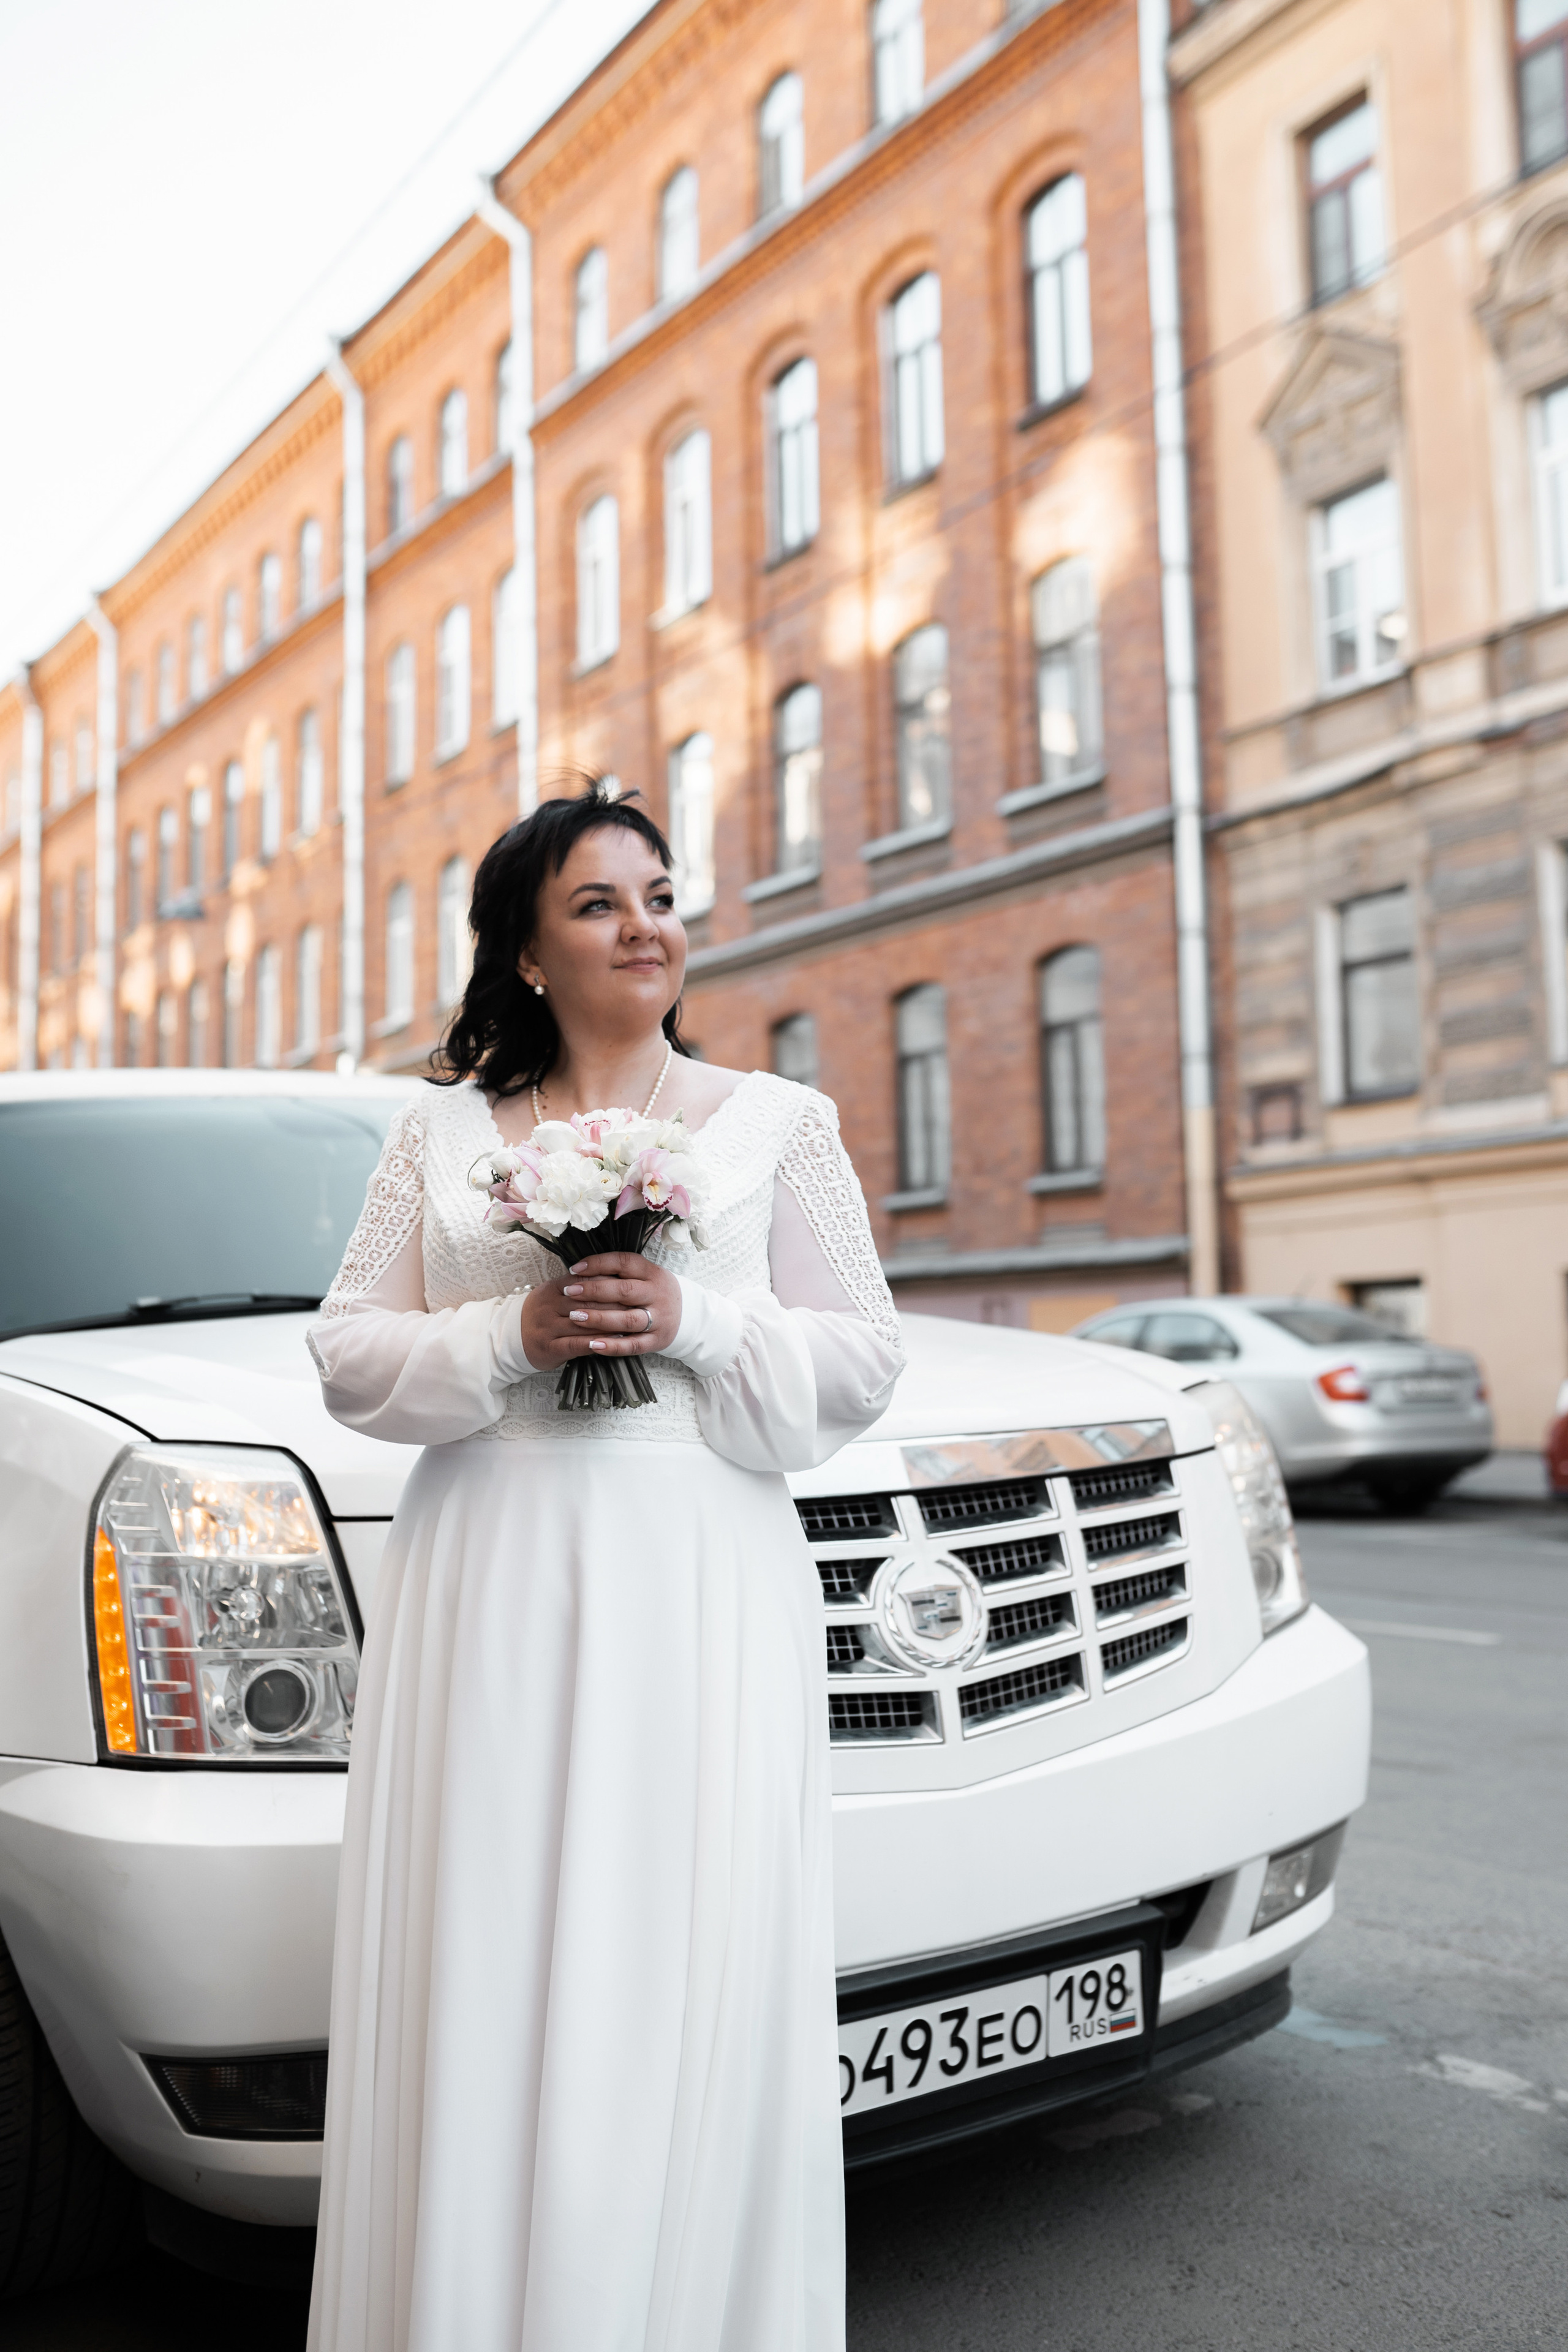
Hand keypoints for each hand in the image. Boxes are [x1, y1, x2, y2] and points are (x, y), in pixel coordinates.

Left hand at [517, 1252, 682, 1370]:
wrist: (688, 1314)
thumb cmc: (653, 1292)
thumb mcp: (644, 1275)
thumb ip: (618, 1272)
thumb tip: (580, 1270)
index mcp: (652, 1272)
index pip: (624, 1262)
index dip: (598, 1264)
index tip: (574, 1269)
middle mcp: (657, 1294)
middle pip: (625, 1291)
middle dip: (594, 1290)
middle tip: (569, 1292)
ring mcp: (659, 1319)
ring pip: (628, 1319)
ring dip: (600, 1318)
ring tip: (575, 1317)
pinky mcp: (657, 1340)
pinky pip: (633, 1344)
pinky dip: (613, 1346)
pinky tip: (593, 1345)